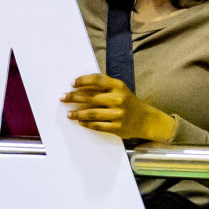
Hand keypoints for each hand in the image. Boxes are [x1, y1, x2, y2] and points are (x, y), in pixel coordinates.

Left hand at [61, 73, 176, 141]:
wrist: (145, 119)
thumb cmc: (127, 102)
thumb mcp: (119, 90)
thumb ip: (103, 87)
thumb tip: (78, 88)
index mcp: (118, 86)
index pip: (97, 80)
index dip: (82, 81)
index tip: (72, 84)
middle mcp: (118, 99)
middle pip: (91, 97)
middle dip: (74, 97)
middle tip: (63, 98)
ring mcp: (118, 114)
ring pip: (92, 113)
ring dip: (77, 114)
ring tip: (68, 114)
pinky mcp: (117, 127)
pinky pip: (97, 125)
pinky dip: (87, 124)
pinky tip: (80, 122)